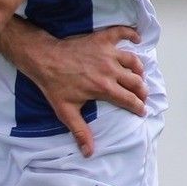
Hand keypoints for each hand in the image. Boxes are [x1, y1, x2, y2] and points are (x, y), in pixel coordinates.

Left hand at [7, 25, 146, 157]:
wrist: (44, 59)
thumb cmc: (53, 85)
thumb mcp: (66, 111)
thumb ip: (80, 131)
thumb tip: (89, 152)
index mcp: (104, 88)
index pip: (129, 100)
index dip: (138, 107)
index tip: (141, 111)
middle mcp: (110, 70)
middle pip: (136, 82)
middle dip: (142, 92)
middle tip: (141, 97)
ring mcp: (107, 53)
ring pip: (133, 61)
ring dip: (139, 70)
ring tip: (138, 76)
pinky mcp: (101, 39)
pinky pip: (121, 33)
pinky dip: (131, 34)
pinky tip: (137, 39)